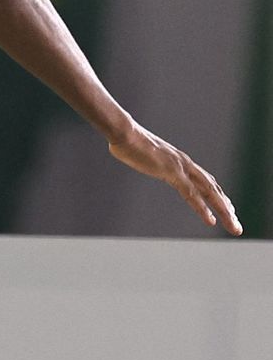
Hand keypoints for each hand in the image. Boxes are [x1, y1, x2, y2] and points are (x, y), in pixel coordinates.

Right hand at [107, 124, 241, 234]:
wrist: (124, 133)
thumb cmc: (127, 142)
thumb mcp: (141, 154)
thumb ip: (146, 158)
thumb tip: (138, 156)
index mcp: (179, 161)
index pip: (206, 181)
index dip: (217, 195)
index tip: (227, 208)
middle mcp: (185, 164)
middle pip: (213, 188)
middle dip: (226, 207)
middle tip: (236, 224)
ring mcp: (181, 168)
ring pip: (209, 193)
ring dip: (223, 211)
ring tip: (233, 226)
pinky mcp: (172, 173)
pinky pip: (192, 195)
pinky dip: (202, 208)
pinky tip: (210, 221)